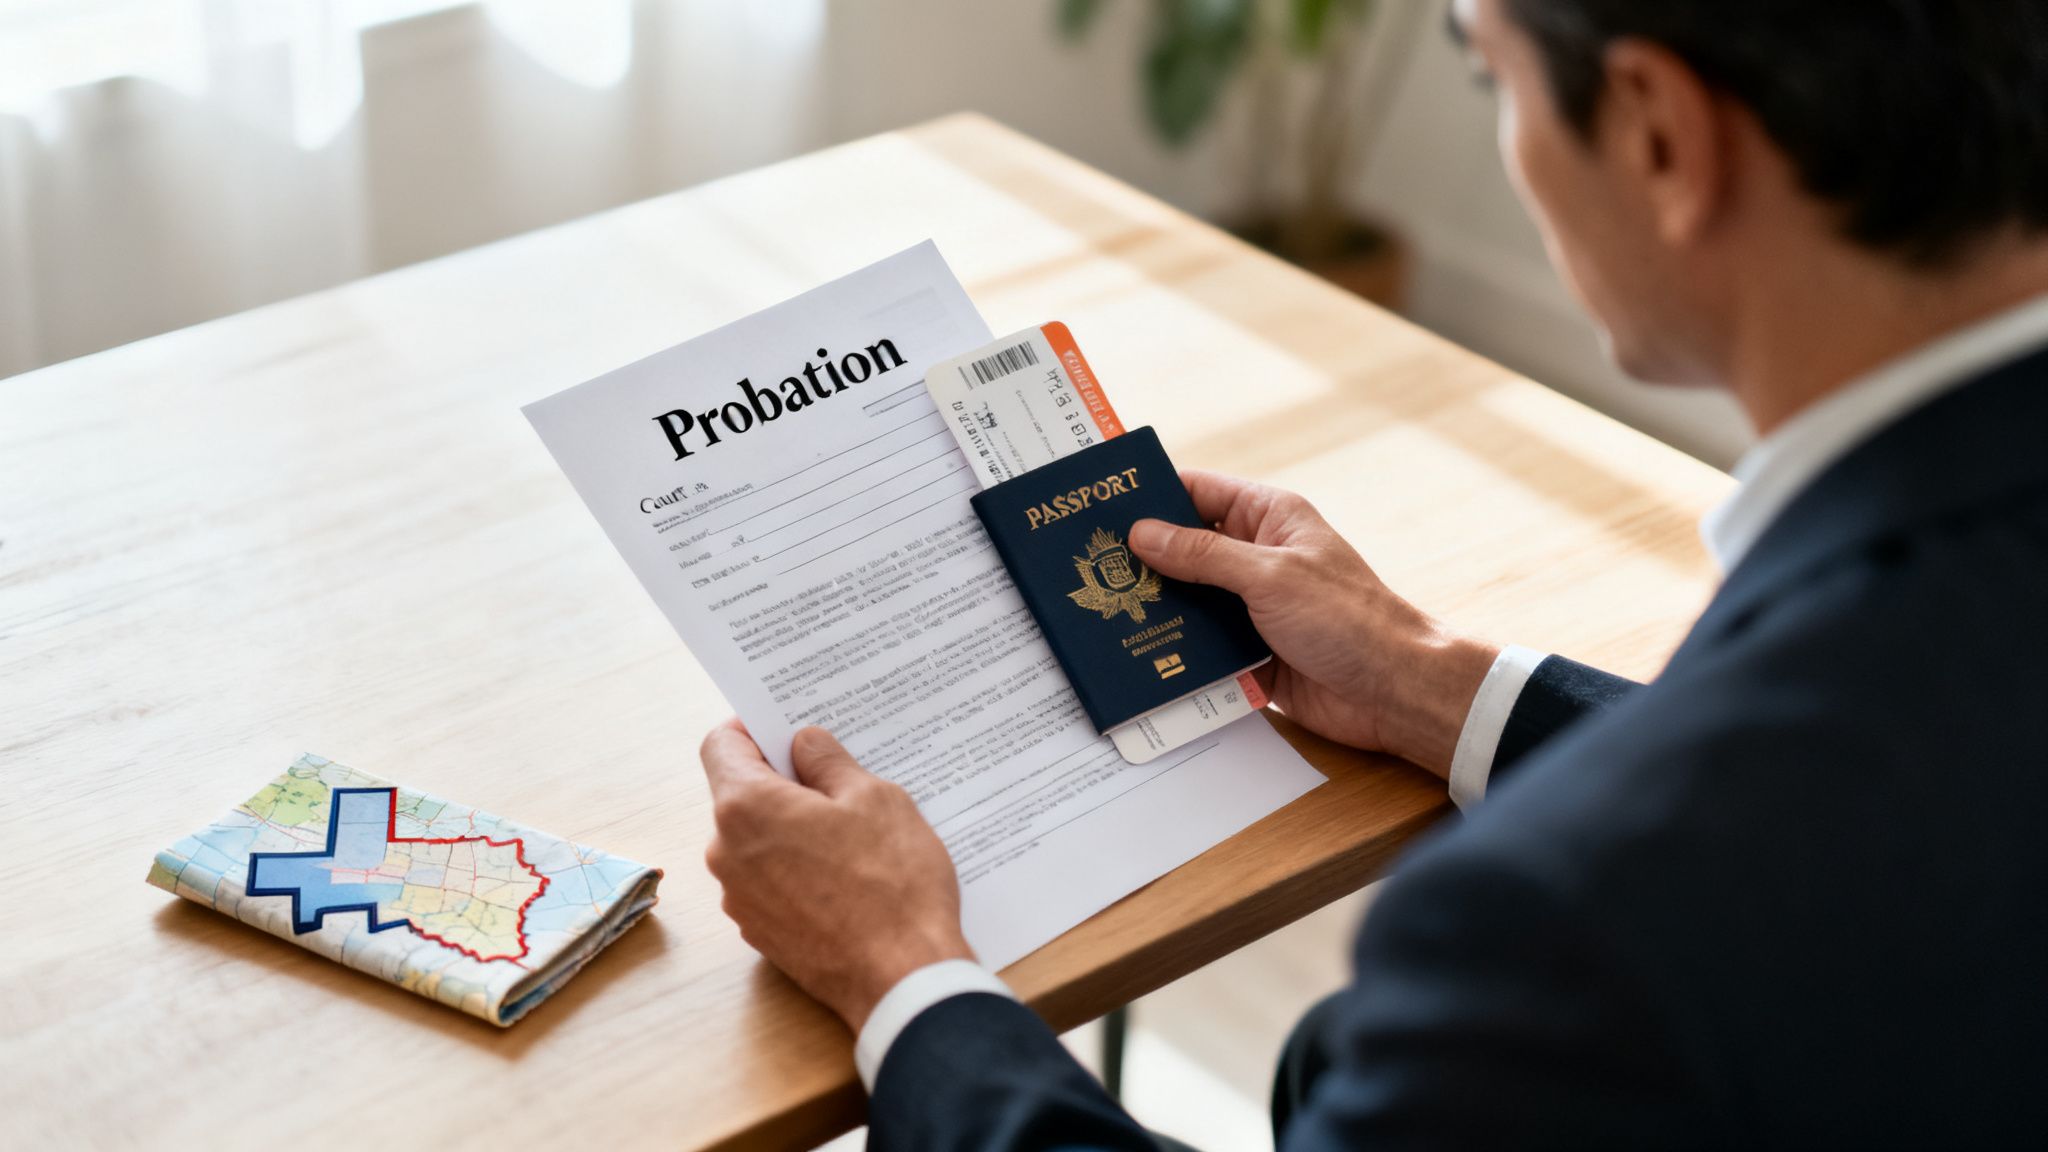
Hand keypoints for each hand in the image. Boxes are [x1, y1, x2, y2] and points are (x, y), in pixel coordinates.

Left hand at [699, 720, 973, 1030]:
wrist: (902, 979)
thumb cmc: (891, 883)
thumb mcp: (873, 799)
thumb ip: (828, 762)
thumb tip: (803, 743)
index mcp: (746, 808)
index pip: (720, 745)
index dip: (751, 728)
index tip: (784, 727)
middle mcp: (726, 854)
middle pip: (740, 795)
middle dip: (783, 780)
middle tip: (838, 779)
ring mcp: (740, 899)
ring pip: (756, 841)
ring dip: (791, 827)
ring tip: (852, 833)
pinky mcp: (759, 933)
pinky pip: (769, 881)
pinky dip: (796, 868)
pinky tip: (846, 874)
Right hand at [1129, 470, 1497, 776]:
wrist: (1394, 692)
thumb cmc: (1350, 619)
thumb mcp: (1269, 575)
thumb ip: (1203, 554)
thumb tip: (1143, 534)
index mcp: (1269, 519)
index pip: (1197, 492)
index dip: (1151, 495)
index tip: (1101, 504)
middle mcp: (1256, 558)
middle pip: (1184, 549)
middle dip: (1141, 560)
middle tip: (1085, 565)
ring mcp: (1251, 608)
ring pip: (1187, 602)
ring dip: (1155, 610)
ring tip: (1097, 614)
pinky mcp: (1249, 654)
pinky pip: (1200, 649)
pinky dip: (1174, 652)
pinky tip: (1134, 657)